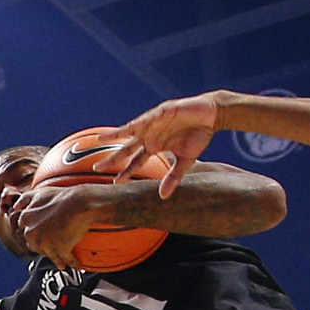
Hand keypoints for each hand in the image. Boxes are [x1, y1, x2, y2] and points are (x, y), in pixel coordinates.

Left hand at [10, 187, 108, 266]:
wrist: (81, 203)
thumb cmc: (62, 197)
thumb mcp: (39, 193)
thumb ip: (25, 200)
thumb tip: (15, 207)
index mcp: (25, 219)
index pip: (26, 232)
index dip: (36, 233)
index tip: (42, 235)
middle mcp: (31, 233)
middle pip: (35, 245)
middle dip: (43, 246)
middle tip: (54, 245)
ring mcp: (44, 243)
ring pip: (48, 254)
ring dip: (55, 257)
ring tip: (63, 260)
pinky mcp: (59, 250)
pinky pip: (65, 260)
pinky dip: (71, 263)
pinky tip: (76, 265)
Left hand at [107, 93, 222, 195]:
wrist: (212, 115)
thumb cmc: (198, 136)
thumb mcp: (186, 160)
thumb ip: (174, 177)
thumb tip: (163, 197)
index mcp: (154, 146)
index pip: (136, 162)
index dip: (126, 172)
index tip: (115, 182)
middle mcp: (150, 135)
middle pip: (127, 149)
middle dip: (113, 158)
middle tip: (97, 168)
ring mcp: (153, 123)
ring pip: (130, 131)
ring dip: (115, 135)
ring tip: (100, 139)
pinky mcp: (162, 112)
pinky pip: (147, 118)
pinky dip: (137, 123)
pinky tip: (127, 127)